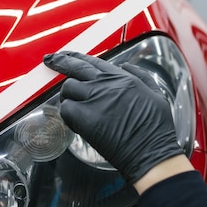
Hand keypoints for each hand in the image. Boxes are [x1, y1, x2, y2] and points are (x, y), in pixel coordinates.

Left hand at [43, 51, 183, 183]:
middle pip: (75, 67)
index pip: (93, 61)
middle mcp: (106, 84)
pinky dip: (67, 115)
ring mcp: (94, 99)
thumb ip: (140, 76)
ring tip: (72, 106)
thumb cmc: (156, 129)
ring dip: (67, 96)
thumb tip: (125, 66)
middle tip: (50, 61)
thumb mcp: (156, 93)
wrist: (151, 152)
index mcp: (122, 78)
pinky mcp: (85, 117)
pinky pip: (65, 109)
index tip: (66, 55)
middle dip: (59, 61)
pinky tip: (76, 122)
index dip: (76, 57)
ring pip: (68, 88)